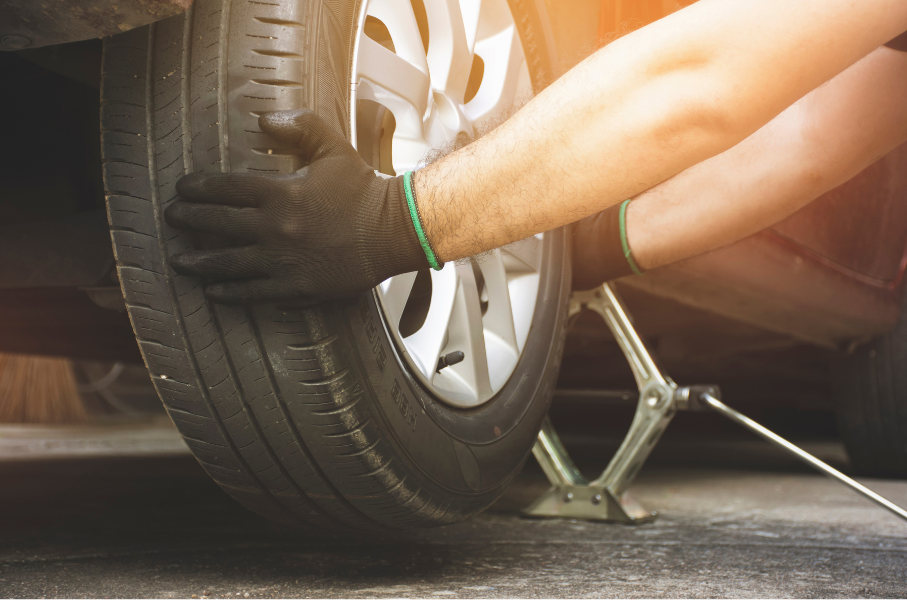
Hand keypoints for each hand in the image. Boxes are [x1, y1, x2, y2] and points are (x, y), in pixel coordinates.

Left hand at [164, 109, 429, 303]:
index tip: (182, 189)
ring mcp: (283, 261)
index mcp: (280, 193)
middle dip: (188, 220)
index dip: (197, 188)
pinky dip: (230, 293)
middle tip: (172, 219)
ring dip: (199, 261)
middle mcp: (275, 228)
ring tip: (180, 261)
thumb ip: (299, 127)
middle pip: (218, 224)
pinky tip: (214, 292)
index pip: (224, 188)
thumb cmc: (365, 190)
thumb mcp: (333, 148)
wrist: (393, 231)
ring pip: (228, 263)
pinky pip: (254, 293)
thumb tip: (265, 117)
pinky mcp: (296, 287)